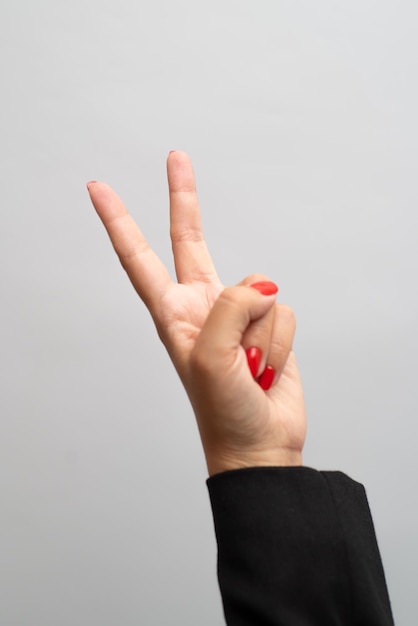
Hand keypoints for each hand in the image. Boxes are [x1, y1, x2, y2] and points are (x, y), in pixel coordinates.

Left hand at [87, 151, 305, 474]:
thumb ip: (230, 306)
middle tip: (176, 157)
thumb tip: (258, 288)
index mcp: (172, 314)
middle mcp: (202, 307)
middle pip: (191, 239)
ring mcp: (237, 315)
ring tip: (250, 369)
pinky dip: (280, 343)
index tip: (98, 189)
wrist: (260, 445)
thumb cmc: (223, 411)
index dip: (119, 222)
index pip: (139, 258)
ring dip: (260, 334)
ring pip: (258, 289)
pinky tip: (268, 368)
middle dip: (184, 199)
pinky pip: (283, 310)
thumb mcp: (211, 357)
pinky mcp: (269, 325)